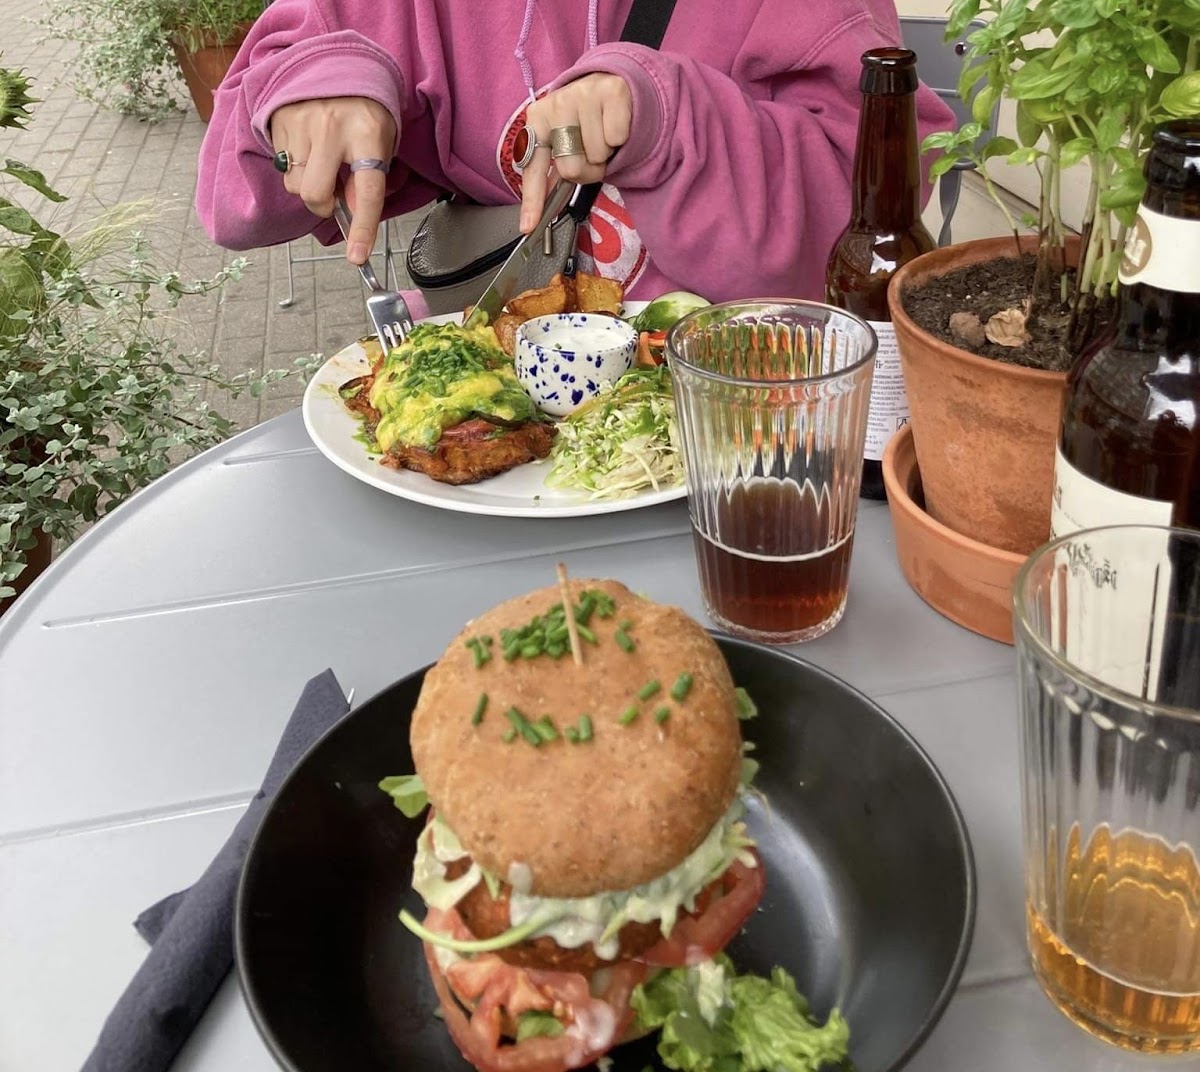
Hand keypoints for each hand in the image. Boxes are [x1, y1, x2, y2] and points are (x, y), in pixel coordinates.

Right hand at [270, 96, 397, 263]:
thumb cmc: (363, 115)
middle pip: (315, 194)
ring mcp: (301, 122)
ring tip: (320, 161)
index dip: (362, 228)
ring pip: (295, 184)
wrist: (334, 66)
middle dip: (321, 205)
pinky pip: (282, 165)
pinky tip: (306, 146)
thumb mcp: (379, 145)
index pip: (366, 191)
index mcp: (367, 136)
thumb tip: (350, 214)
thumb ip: (367, 181)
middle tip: (331, 194)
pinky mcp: (279, 120)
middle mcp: (332, 128)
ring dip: (306, 184)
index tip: (357, 256)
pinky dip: (294, 166)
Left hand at [519, 74, 630, 231]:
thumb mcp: (562, 140)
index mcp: (538, 119)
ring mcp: (584, 95)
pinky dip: (620, 139)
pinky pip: (616, 138)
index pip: (534, 168)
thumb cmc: (584, 119)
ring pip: (597, 155)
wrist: (611, 82)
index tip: (528, 227)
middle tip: (591, 153)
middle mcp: (556, 104)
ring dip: (605, 153)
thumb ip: (552, 173)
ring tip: (603, 135)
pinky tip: (615, 123)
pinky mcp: (611, 92)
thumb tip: (540, 209)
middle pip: (571, 168)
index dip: (532, 200)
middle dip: (587, 168)